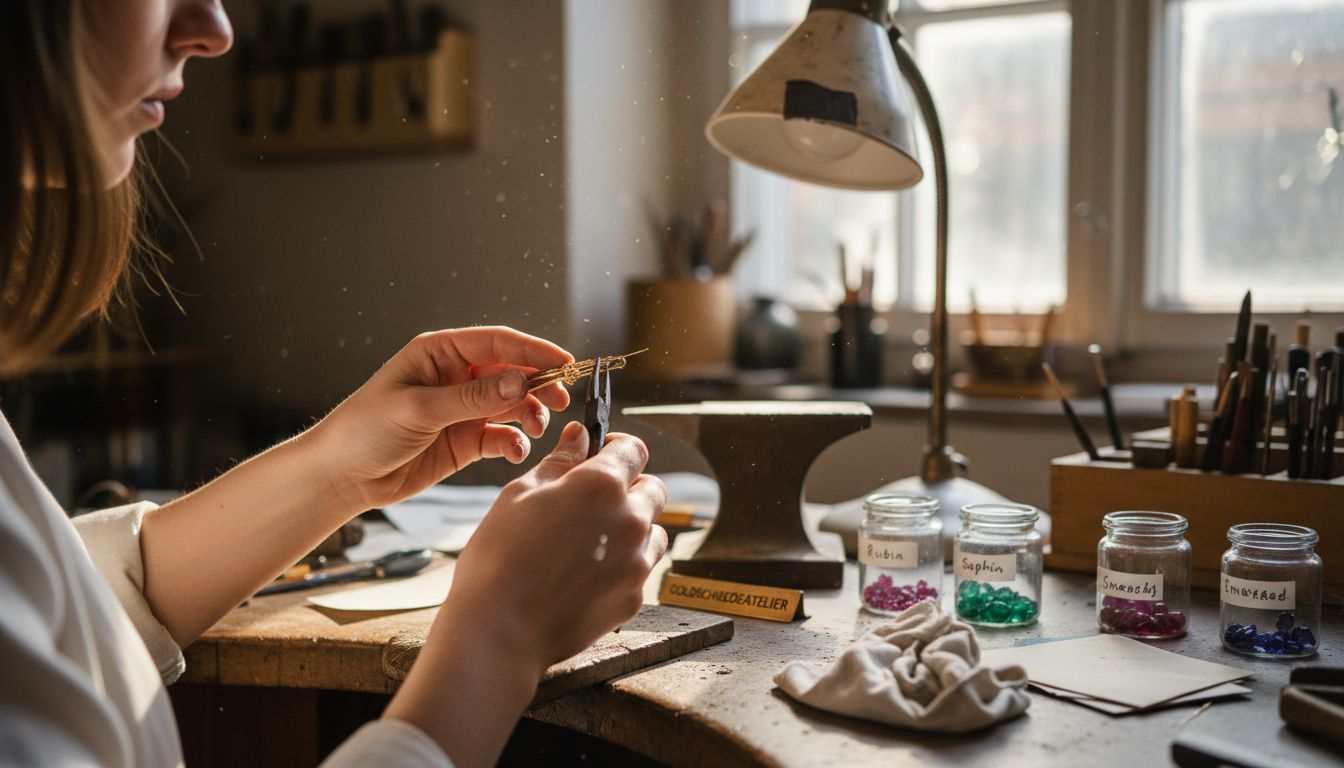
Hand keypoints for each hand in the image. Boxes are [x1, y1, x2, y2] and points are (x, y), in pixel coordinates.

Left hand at [307, 327, 571, 510]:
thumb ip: (473, 397)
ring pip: (512, 404)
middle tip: (560, 398)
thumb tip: (520, 382)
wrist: (342, 476)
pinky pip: (502, 436)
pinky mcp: (465, 440)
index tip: (564, 362)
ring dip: (530, 414)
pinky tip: (514, 450)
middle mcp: (455, 377)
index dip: (533, 350)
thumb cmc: (365, 430)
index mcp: (439, 353)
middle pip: (512, 372)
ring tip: (537, 427)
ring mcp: (463, 409)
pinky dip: (515, 442)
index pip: (497, 342)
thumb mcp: (419, 409)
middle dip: (539, 383)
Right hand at [441, 422, 668, 672]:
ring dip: (632, 528)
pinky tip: (586, 576)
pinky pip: (640, 569)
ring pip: (654, 531)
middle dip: (630, 488)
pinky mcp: (634, 598)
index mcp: (602, 485)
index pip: (634, 450)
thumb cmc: (498, 559)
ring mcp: (637, 562)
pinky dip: (623, 566)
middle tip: (591, 503)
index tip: (601, 456)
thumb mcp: (519, 496)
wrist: (498, 633)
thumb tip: (579, 435)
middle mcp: (630, 520)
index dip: (617, 449)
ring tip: (589, 543)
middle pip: (653, 489)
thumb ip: (558, 462)